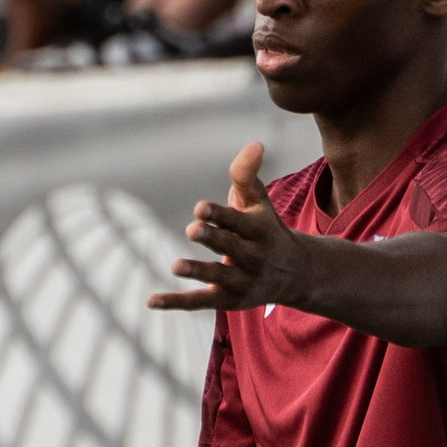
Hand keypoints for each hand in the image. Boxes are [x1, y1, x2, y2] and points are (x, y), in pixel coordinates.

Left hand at [151, 139, 307, 315]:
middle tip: (192, 230)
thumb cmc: (265, 229)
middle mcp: (253, 257)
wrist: (295, 274)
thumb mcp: (258, 201)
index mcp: (259, 230)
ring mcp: (241, 281)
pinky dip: (176, 302)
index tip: (200, 208)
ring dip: (198, 272)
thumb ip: (247, 175)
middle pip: (230, 248)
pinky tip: (152, 300)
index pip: (238, 222)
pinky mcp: (228, 301)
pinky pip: (200, 302)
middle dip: (212, 239)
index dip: (220, 214)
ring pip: (217, 277)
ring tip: (176, 266)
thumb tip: (255, 143)